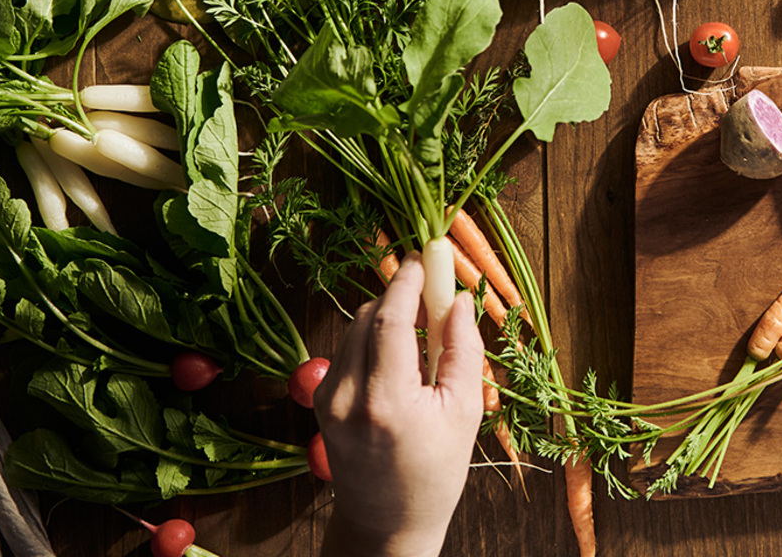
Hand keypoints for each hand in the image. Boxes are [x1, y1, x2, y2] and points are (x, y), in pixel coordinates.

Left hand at [315, 253, 484, 556]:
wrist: (387, 523)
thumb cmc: (434, 474)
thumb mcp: (463, 412)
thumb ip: (462, 349)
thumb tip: (459, 299)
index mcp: (386, 400)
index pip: (389, 319)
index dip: (407, 281)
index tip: (424, 257)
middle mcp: (346, 396)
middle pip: (368, 316)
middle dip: (400, 296)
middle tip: (433, 295)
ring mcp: (325, 399)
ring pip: (353, 328)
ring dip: (386, 317)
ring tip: (421, 336)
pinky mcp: (318, 402)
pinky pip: (346, 349)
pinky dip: (372, 340)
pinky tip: (398, 360)